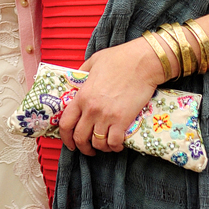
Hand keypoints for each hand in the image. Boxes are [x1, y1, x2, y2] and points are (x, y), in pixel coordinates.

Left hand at [58, 38, 163, 154]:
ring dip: (101, 147)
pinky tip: (117, 144)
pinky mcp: (123, 121)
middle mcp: (91, 109)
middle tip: (89, 149)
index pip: (65, 123)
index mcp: (82, 96)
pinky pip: (114, 143)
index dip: (65, 137)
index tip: (71, 143)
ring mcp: (107, 116)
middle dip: (83, 147)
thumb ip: (82, 72)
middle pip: (80, 137)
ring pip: (98, 143)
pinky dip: (115, 147)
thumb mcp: (94, 61)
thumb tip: (78, 78)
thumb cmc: (120, 59)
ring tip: (105, 145)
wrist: (143, 62)